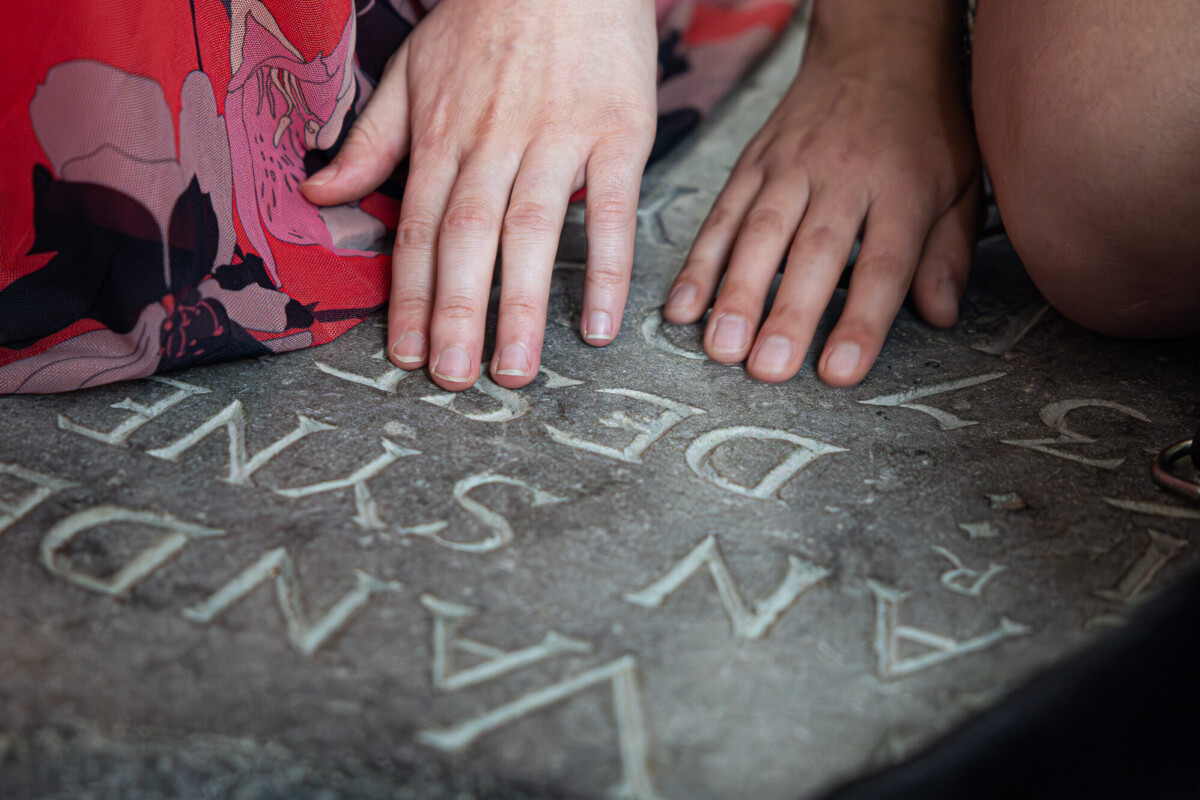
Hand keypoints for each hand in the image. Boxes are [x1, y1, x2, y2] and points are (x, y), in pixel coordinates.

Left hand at [303, 0, 657, 389]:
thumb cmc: (488, 16)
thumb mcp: (413, 69)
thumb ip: (369, 139)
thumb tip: (317, 193)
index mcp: (443, 134)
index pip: (416, 227)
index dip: (407, 295)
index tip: (403, 353)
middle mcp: (494, 141)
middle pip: (468, 239)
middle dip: (456, 314)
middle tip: (453, 379)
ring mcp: (558, 138)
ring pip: (531, 231)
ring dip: (521, 306)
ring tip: (515, 371)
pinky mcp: (618, 133)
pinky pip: (611, 210)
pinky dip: (608, 268)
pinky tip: (601, 324)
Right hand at [663, 14, 980, 385]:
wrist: (878, 45)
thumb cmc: (923, 124)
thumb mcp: (962, 180)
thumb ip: (948, 251)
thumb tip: (939, 315)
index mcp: (903, 187)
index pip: (881, 264)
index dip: (860, 320)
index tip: (840, 371)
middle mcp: (843, 176)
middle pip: (812, 253)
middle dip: (786, 313)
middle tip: (767, 367)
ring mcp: (790, 167)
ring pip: (758, 234)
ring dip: (736, 294)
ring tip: (721, 346)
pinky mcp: (752, 163)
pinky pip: (721, 215)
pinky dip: (699, 263)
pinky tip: (683, 306)